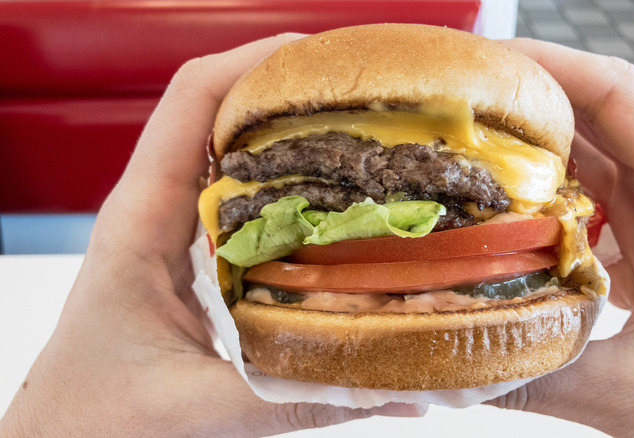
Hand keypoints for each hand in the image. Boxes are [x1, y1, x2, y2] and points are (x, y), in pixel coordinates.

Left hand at [0, 35, 423, 436]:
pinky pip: (238, 193)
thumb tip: (401, 390)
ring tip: (362, 134)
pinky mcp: (187, 252)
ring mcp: (170, 226)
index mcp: (141, 222)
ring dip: (290, 129)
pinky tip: (334, 199)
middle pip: (218, 109)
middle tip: (366, 97)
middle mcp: (154, 209)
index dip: (255, 63)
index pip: (191, 103)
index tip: (324, 59)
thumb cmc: (95, 419)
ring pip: (230, 148)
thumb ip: (298, 398)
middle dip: (289, 88)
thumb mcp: (198, 409)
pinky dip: (285, 179)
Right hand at [488, 39, 633, 435]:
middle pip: (600, 118)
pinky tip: (500, 219)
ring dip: (530, 154)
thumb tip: (448, 366)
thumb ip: (542, 375)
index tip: (487, 63)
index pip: (623, 97)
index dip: (552, 66)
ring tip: (464, 155)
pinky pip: (589, 204)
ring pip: (591, 160)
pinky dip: (542, 203)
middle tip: (454, 108)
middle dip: (526, 104)